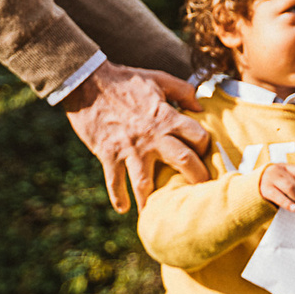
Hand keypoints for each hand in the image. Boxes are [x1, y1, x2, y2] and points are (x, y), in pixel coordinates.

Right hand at [61, 64, 211, 211]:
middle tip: (202, 192)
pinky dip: (118, 197)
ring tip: (160, 213)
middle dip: (196, 178)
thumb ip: (184, 91)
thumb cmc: (127, 80)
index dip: (206, 146)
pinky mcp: (108, 154)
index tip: (206, 155)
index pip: (198, 136)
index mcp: (167, 117)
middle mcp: (152, 136)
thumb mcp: (160, 80)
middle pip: (182, 160)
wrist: (88, 82)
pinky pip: (114, 181)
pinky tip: (123, 209)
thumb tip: (201, 107)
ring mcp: (129, 148)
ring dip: (153, 199)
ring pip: (146, 181)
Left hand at [258, 161, 294, 212]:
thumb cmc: (269, 191)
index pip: (276, 195)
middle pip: (289, 187)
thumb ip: (279, 203)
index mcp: (265, 186)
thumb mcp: (268, 199)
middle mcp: (273, 175)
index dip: (287, 203)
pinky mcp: (290, 165)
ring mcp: (282, 168)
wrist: (264, 175)